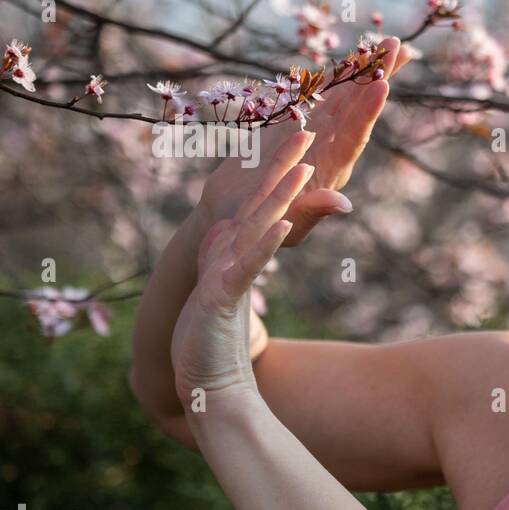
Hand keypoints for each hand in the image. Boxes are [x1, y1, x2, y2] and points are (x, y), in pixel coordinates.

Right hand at [172, 159, 314, 405]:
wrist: (202, 384)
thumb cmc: (216, 342)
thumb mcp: (229, 294)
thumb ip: (236, 263)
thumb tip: (233, 232)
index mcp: (235, 252)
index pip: (264, 203)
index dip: (280, 170)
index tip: (302, 136)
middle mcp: (227, 255)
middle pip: (259, 202)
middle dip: (281, 165)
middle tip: (306, 126)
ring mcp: (223, 273)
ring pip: (254, 225)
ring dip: (278, 195)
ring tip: (303, 165)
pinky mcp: (221, 297)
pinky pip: (247, 267)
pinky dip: (264, 245)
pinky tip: (283, 224)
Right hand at [195, 35, 413, 244]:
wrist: (233, 215)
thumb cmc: (261, 228)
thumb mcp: (288, 225)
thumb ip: (314, 212)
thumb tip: (344, 204)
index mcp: (333, 170)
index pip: (354, 136)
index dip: (367, 111)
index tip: (383, 85)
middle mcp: (329, 146)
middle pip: (356, 107)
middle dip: (377, 76)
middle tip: (398, 46)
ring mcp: (314, 132)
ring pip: (341, 95)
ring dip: (362, 69)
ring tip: (386, 44)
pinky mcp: (293, 123)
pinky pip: (316, 95)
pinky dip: (331, 77)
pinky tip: (349, 59)